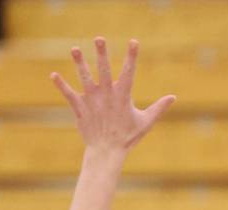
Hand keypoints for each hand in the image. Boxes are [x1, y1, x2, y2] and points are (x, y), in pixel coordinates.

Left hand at [51, 38, 174, 156]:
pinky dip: (61, 86)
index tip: (134, 42)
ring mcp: (92, 102)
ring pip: (85, 79)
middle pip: (104, 71)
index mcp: (123, 97)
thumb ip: (158, 108)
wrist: (107, 153)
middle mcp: (106, 96)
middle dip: (102, 55)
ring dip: (79, 64)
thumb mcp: (145, 122)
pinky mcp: (80, 109)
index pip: (129, 73)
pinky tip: (54, 75)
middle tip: (99, 38)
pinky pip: (69, 95)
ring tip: (74, 49)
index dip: (132, 56)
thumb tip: (173, 97)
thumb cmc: (127, 138)